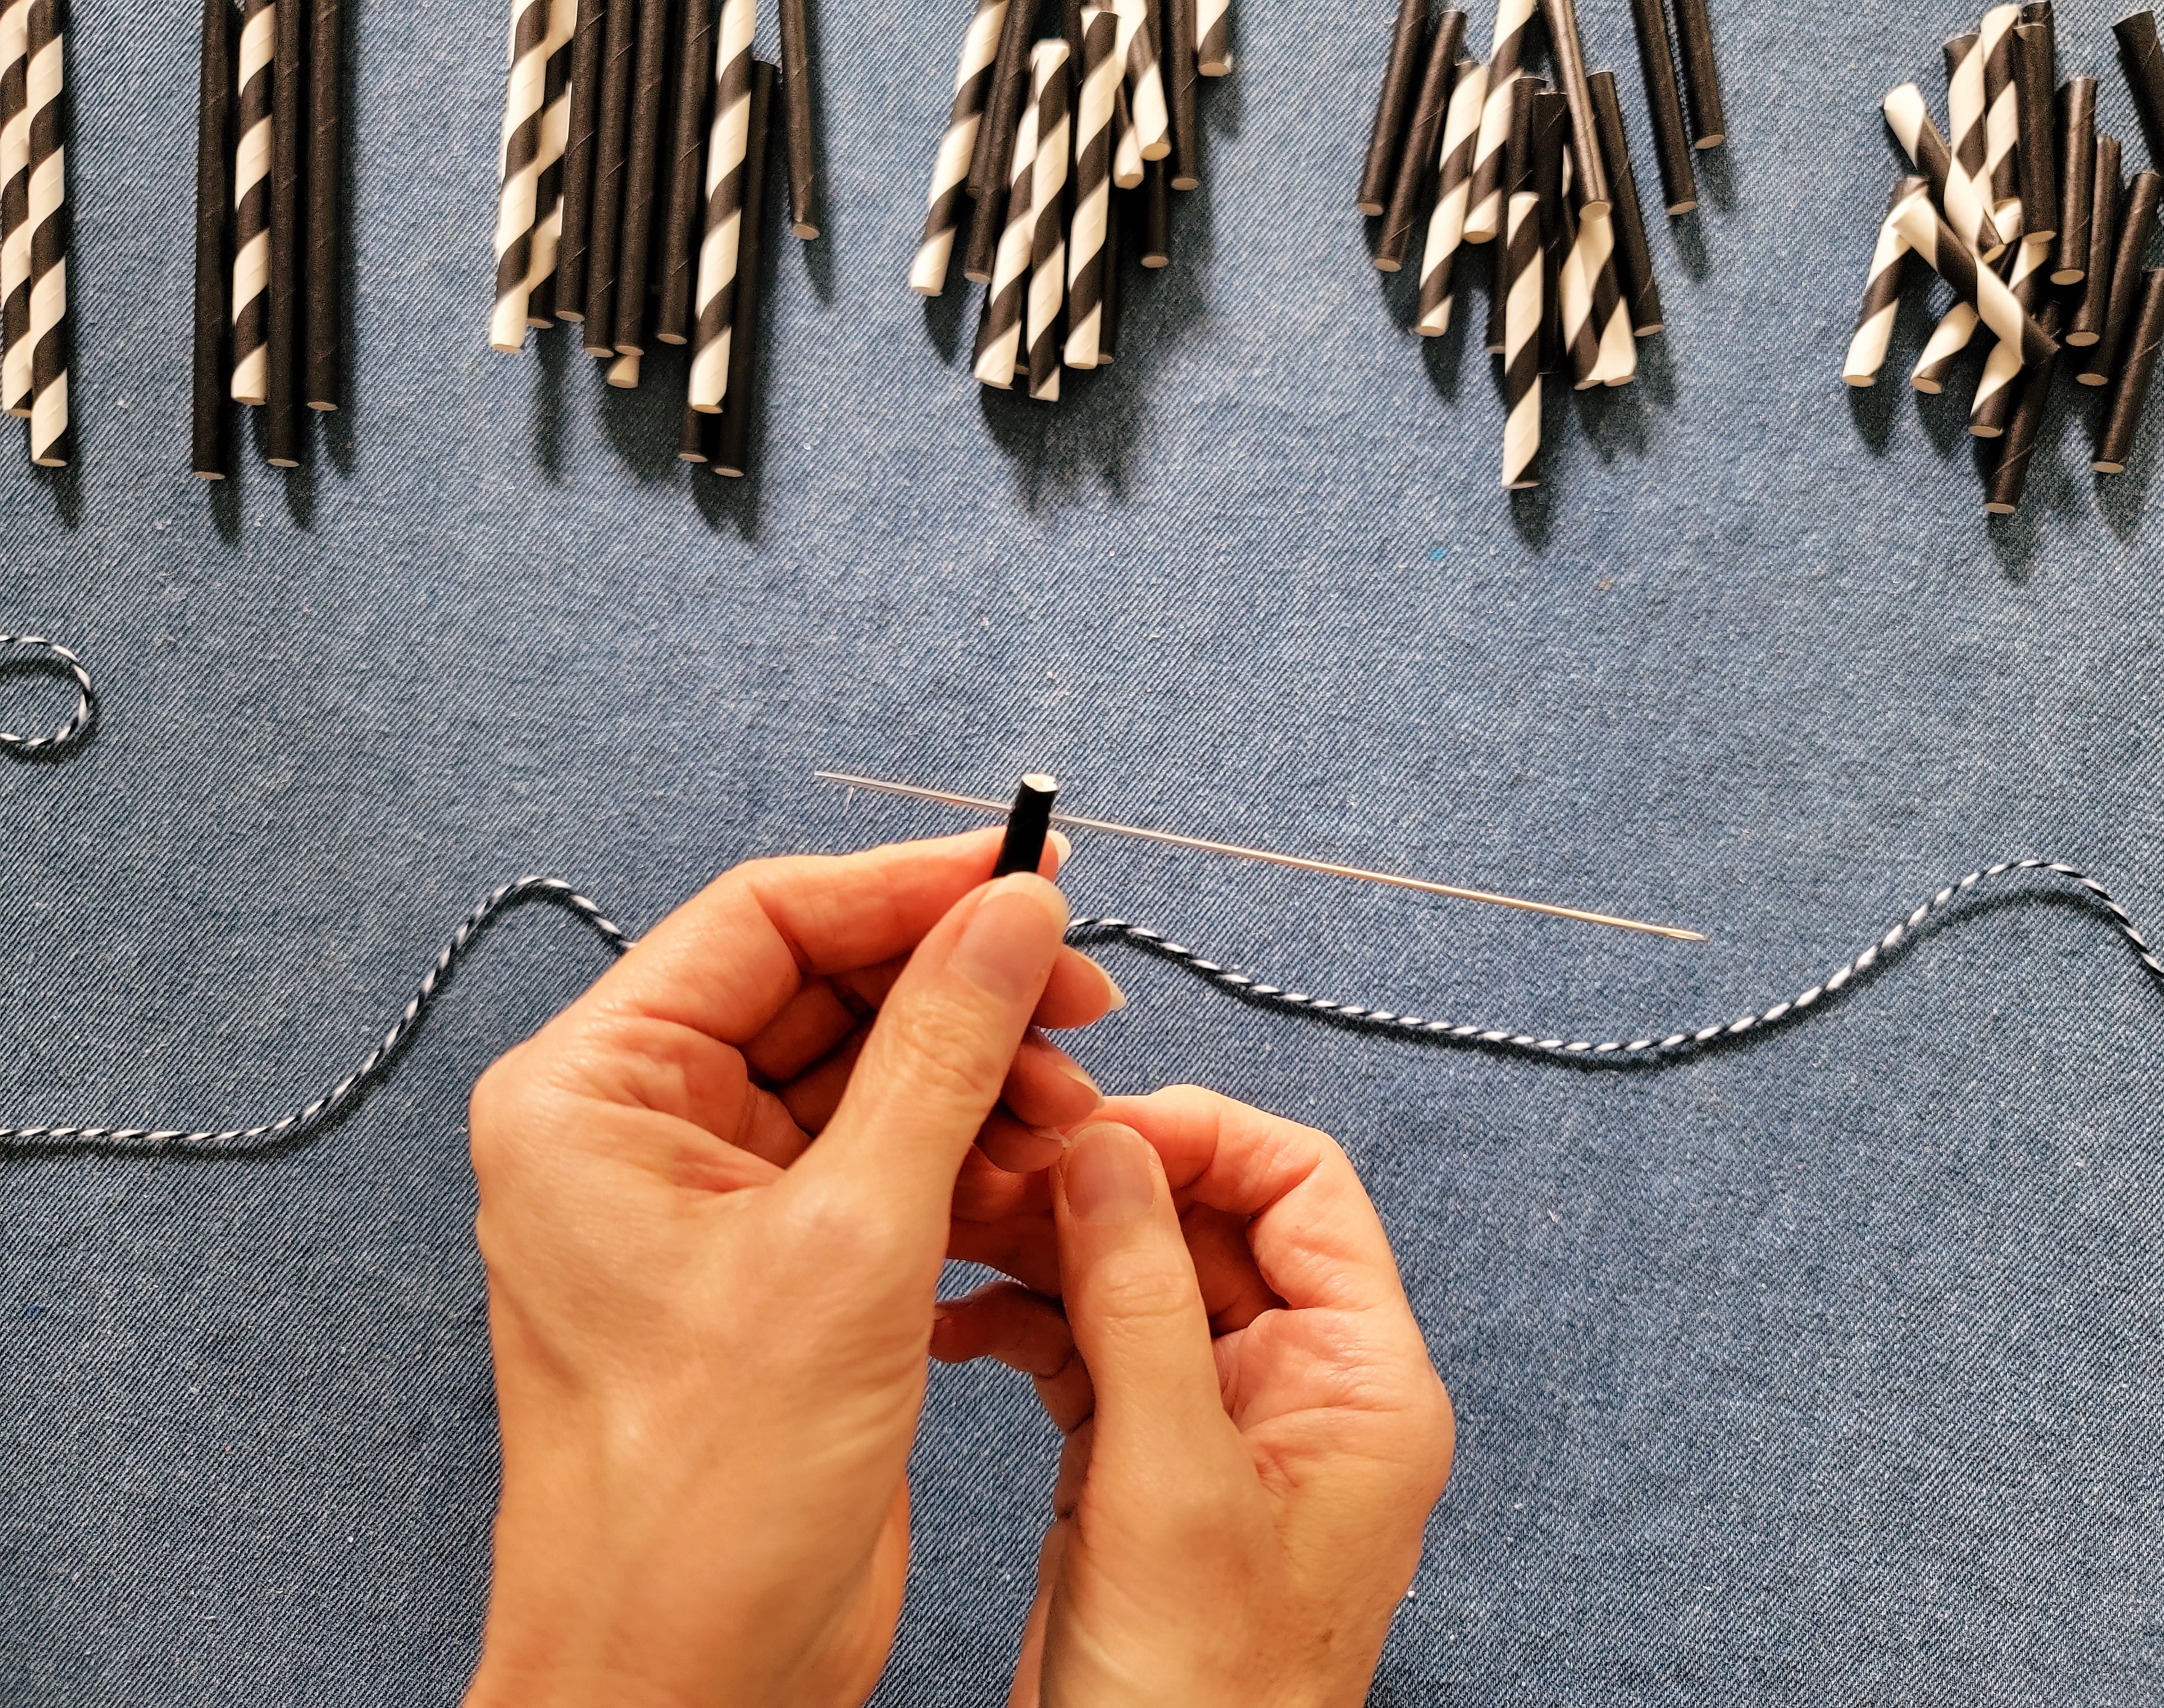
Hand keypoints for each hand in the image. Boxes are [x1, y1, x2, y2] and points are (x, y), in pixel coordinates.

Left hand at [460, 830, 1119, 1707]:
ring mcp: (715, 1195)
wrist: (689, 1678)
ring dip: (982, 1082)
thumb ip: (942, 1056)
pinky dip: (972, 1159)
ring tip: (1071, 1111)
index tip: (1024, 876)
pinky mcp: (782, 1259)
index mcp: (594, 1095)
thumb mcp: (852, 1244)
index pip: (765, 922)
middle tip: (1076, 995)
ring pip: (870, 1075)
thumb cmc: (700, 1503)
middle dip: (960, 993)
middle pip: (825, 991)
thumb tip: (1010, 917)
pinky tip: (1040, 1173)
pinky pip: (887, 1157)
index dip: (905, 888)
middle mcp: (643, 1129)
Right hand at [934, 1087, 1455, 1707]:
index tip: (1097, 1128)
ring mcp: (1221, 1421)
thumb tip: (1112, 1148)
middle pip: (1209, 1222)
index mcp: (1362, 1381)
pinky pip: (1092, 1347)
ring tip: (957, 1233)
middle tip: (998, 1173)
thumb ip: (1140, 1300)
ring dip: (1047, 1249)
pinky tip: (958, 1321)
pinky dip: (1024, 1322)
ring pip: (1137, 1278)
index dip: (1201, 1139)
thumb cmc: (1203, 1699)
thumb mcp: (1169, 1480)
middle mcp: (1302, 1387)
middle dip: (1101, 1190)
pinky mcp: (1147, 1457)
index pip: (1302, 1187)